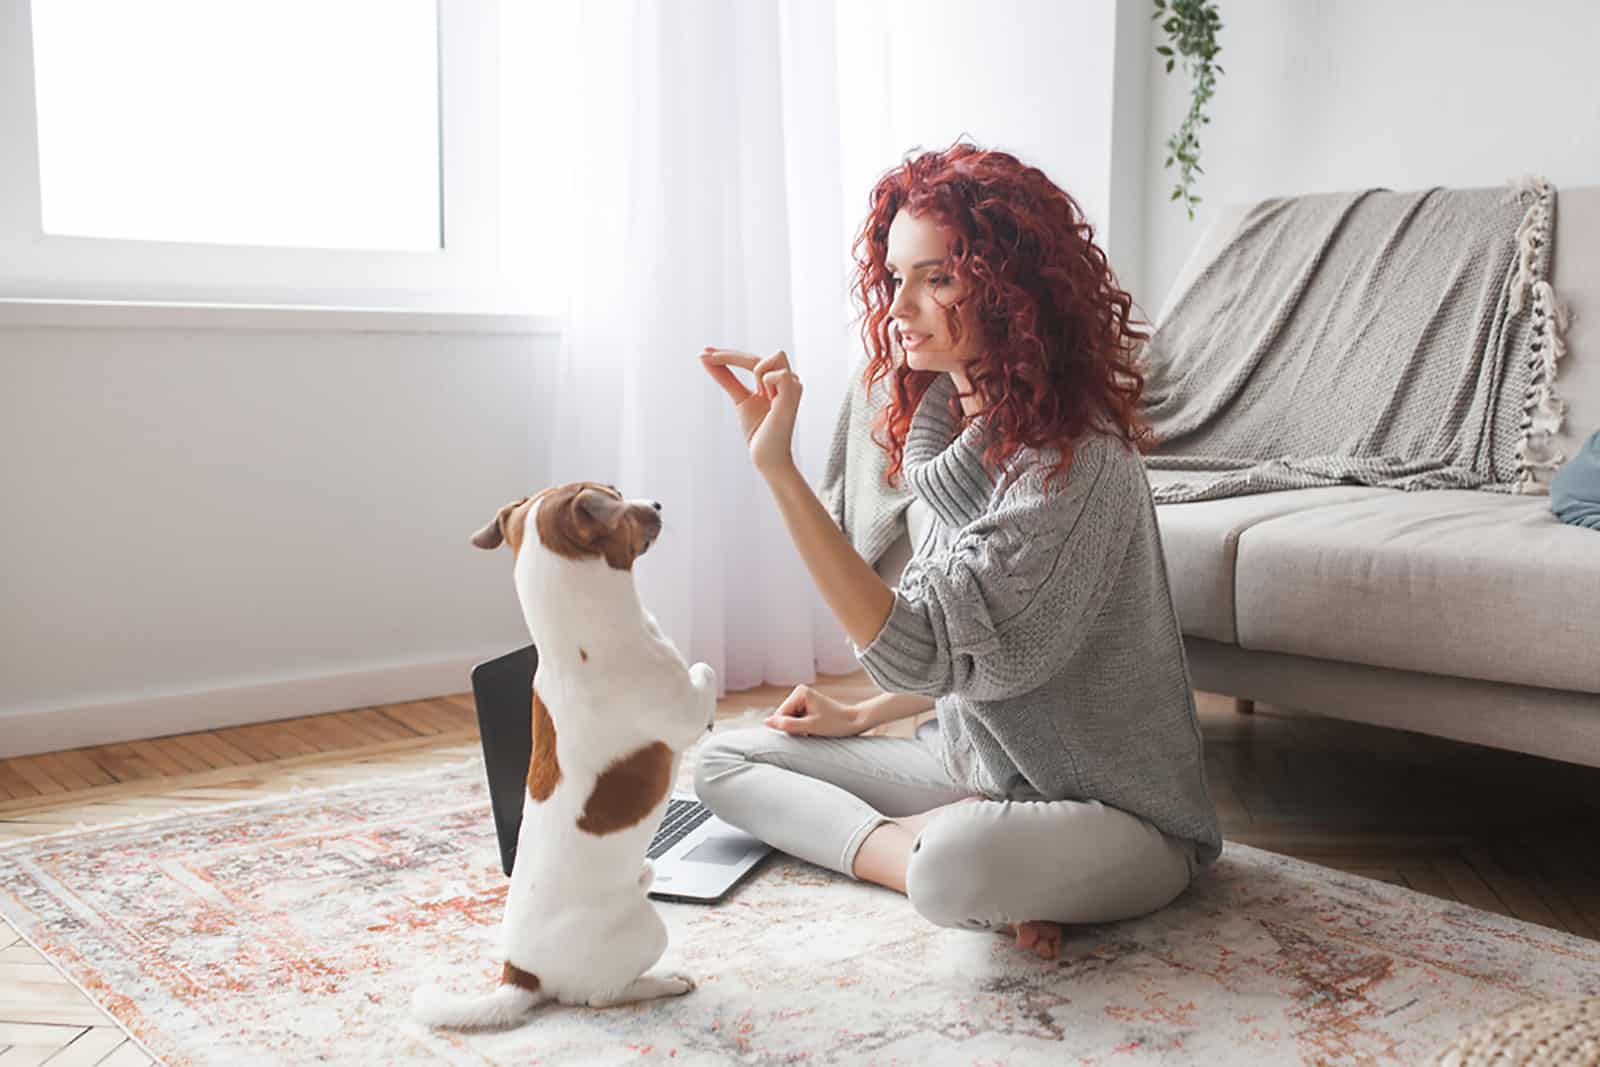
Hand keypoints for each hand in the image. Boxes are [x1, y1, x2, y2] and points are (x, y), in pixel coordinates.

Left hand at [700, 347, 802, 475]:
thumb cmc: (758, 431)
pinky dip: (767, 382)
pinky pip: (777, 373)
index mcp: (776, 381)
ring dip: (758, 372)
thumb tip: (706, 359)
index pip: (752, 360)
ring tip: (762, 396)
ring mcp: (793, 386)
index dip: (728, 354)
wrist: (766, 456)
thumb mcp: (740, 399)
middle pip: (757, 356)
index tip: (704, 352)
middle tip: (704, 356)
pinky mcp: (792, 394)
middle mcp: (788, 380)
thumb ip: (727, 378)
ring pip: (773, 357)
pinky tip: (769, 398)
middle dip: (729, 355)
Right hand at [765, 685, 866, 737]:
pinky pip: (797, 720)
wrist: (854, 722)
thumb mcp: (810, 727)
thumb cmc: (835, 724)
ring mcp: (803, 698)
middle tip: (811, 731)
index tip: (805, 731)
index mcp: (800, 692)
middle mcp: (800, 692)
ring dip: (799, 729)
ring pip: (790, 720)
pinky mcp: (807, 705)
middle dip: (794, 728)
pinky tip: (814, 728)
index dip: (789, 728)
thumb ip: (787, 725)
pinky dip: (803, 727)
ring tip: (814, 729)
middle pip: (784, 717)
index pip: (780, 715)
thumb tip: (766, 722)